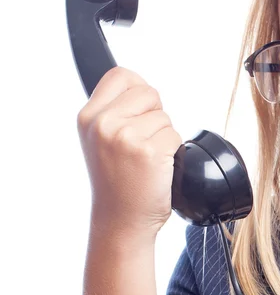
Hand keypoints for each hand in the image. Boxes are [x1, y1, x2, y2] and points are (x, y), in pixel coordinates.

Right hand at [77, 66, 182, 237]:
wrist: (121, 220)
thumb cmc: (117, 181)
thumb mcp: (99, 140)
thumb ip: (114, 111)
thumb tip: (142, 88)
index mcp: (88, 117)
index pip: (121, 74)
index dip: (138, 90)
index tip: (139, 111)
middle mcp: (104, 124)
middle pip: (149, 93)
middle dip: (154, 115)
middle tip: (143, 142)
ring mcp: (126, 137)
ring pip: (165, 117)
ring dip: (164, 136)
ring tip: (147, 159)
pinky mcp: (150, 152)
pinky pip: (176, 136)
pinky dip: (173, 152)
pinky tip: (157, 168)